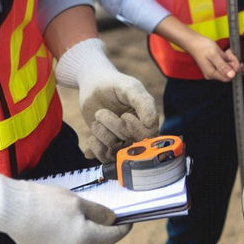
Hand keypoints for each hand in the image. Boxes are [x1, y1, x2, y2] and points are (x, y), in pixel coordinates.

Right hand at [0, 170, 128, 243]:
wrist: (8, 207)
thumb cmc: (43, 201)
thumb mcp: (77, 201)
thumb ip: (98, 212)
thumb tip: (111, 219)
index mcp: (83, 239)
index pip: (112, 237)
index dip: (123, 227)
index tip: (129, 221)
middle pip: (94, 240)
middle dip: (101, 227)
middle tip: (106, 212)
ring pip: (76, 241)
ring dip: (82, 229)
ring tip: (77, 211)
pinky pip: (59, 241)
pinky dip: (63, 231)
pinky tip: (56, 218)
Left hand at [56, 39, 160, 162]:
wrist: (94, 85)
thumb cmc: (115, 84)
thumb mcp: (131, 88)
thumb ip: (143, 102)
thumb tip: (150, 123)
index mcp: (149, 121)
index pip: (147, 137)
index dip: (133, 129)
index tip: (124, 115)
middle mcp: (137, 135)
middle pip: (127, 144)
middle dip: (111, 126)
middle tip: (102, 112)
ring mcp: (122, 143)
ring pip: (114, 152)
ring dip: (100, 133)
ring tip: (97, 119)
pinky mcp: (108, 148)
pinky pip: (103, 158)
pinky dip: (94, 146)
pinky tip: (92, 134)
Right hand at [179, 32, 243, 82]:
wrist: (194, 42)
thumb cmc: (202, 47)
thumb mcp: (214, 55)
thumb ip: (223, 66)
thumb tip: (232, 75)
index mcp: (212, 73)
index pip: (229, 77)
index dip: (235, 69)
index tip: (237, 60)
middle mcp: (213, 74)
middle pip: (230, 73)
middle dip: (233, 63)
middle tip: (230, 53)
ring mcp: (214, 70)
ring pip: (228, 68)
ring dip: (231, 60)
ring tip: (227, 52)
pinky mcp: (215, 66)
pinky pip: (225, 65)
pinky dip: (228, 59)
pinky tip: (227, 53)